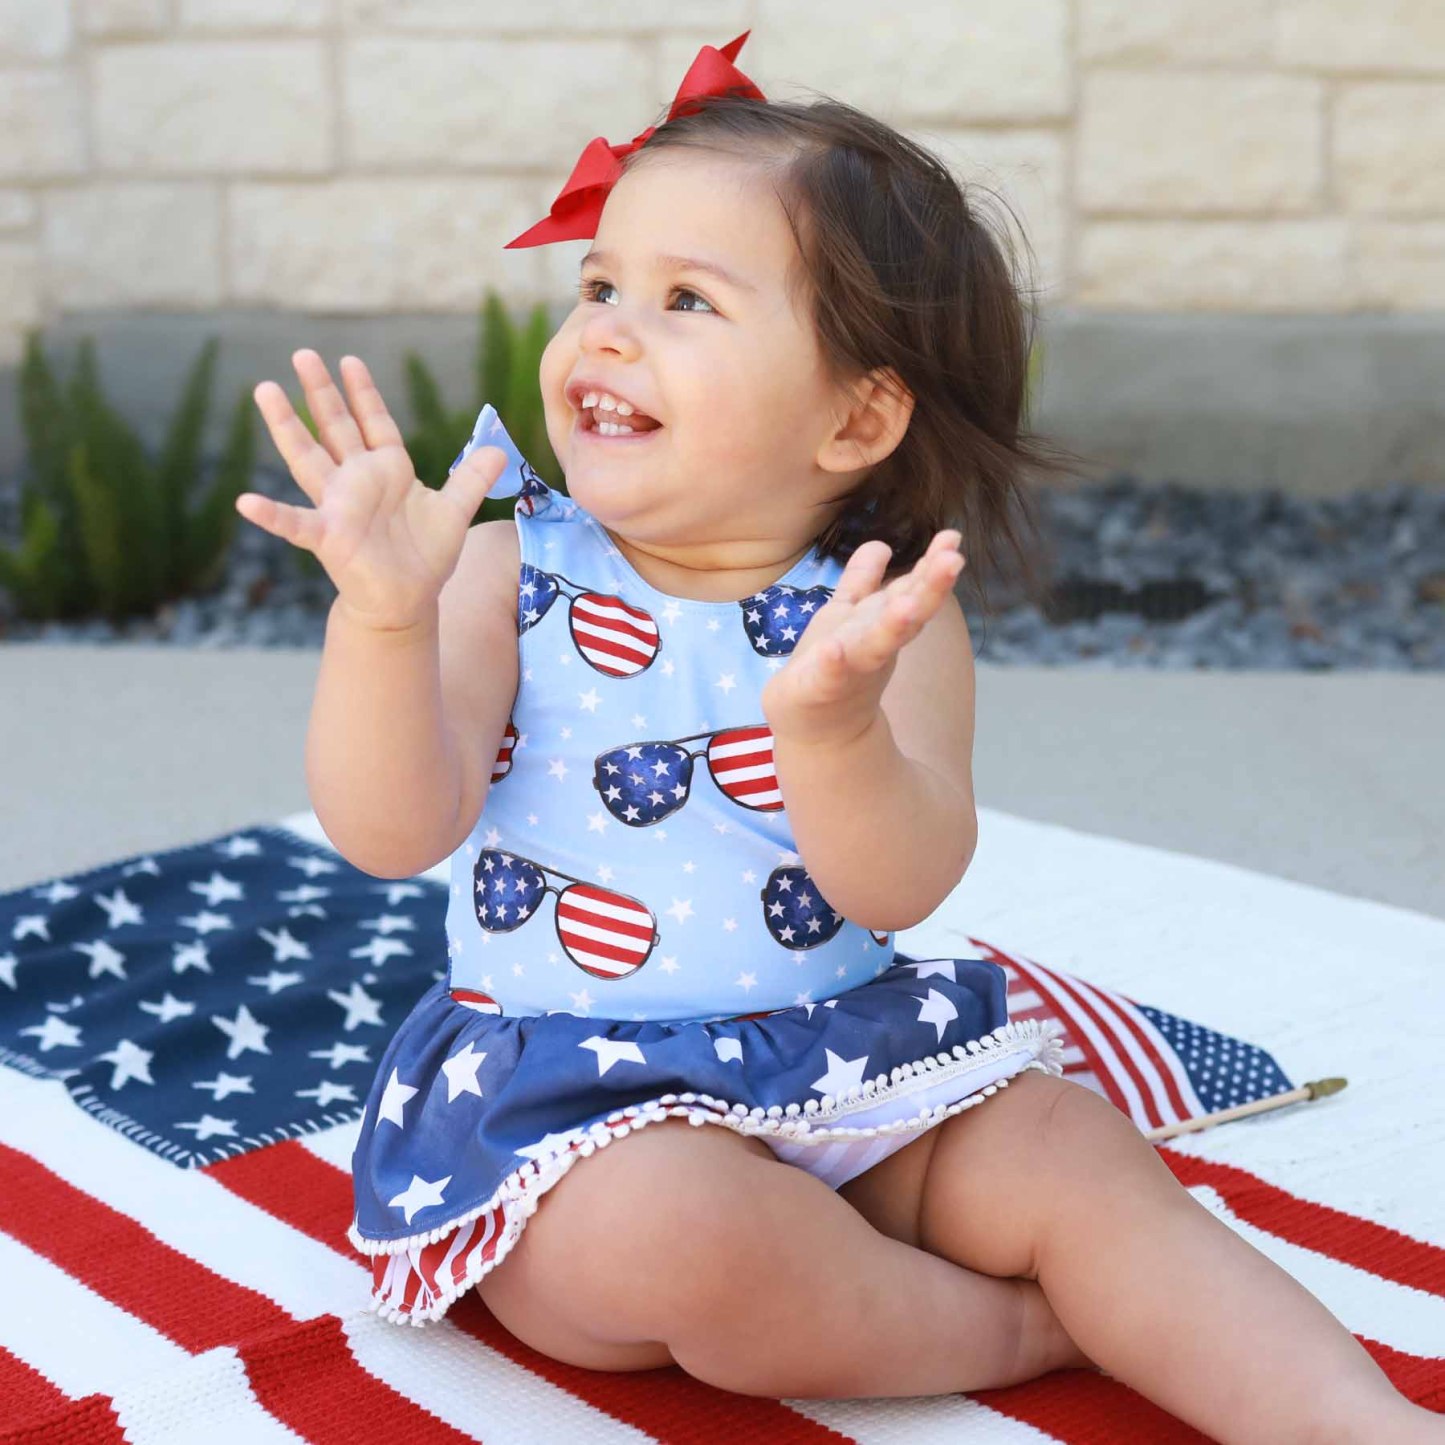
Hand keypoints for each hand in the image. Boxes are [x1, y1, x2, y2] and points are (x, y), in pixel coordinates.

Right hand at [236, 349, 508, 632]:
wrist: (407, 600)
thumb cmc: (424, 555)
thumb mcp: (455, 511)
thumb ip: (473, 478)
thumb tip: (500, 449)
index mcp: (388, 470)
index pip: (374, 422)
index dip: (363, 393)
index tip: (350, 360)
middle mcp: (357, 481)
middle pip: (336, 427)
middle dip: (321, 392)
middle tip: (302, 353)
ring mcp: (339, 506)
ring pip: (308, 459)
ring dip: (287, 426)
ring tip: (264, 390)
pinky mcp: (329, 538)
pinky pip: (295, 524)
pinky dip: (272, 516)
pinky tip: (247, 502)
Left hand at [760, 530, 965, 747]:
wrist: (814, 729)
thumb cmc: (834, 669)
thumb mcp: (848, 618)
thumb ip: (862, 582)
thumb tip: (882, 545)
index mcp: (881, 623)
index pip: (913, 590)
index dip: (933, 565)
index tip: (953, 538)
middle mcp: (873, 644)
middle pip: (908, 613)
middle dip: (930, 588)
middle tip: (954, 560)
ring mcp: (849, 668)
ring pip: (876, 644)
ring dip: (893, 626)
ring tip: (908, 606)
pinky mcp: (819, 689)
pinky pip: (827, 675)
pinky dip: (833, 664)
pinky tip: (834, 650)